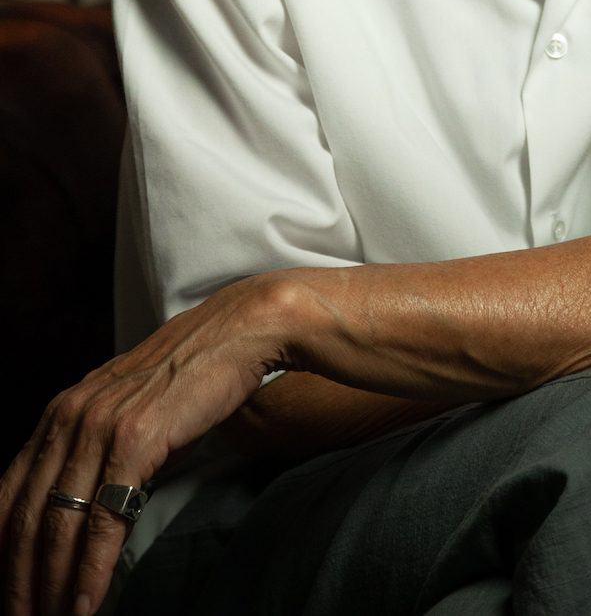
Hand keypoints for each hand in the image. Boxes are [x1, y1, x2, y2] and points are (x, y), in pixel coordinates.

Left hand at [0, 276, 279, 615]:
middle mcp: (71, 417)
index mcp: (61, 411)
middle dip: (18, 580)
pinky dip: (91, 571)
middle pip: (28, 518)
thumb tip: (79, 511)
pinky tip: (86, 603)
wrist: (236, 333)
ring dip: (50, 588)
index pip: (9, 494)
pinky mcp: (136, 441)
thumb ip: (94, 451)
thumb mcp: (126, 409)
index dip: (1, 550)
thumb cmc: (189, 376)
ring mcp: (101, 427)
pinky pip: (103, 522)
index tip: (7, 589)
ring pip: (59, 527)